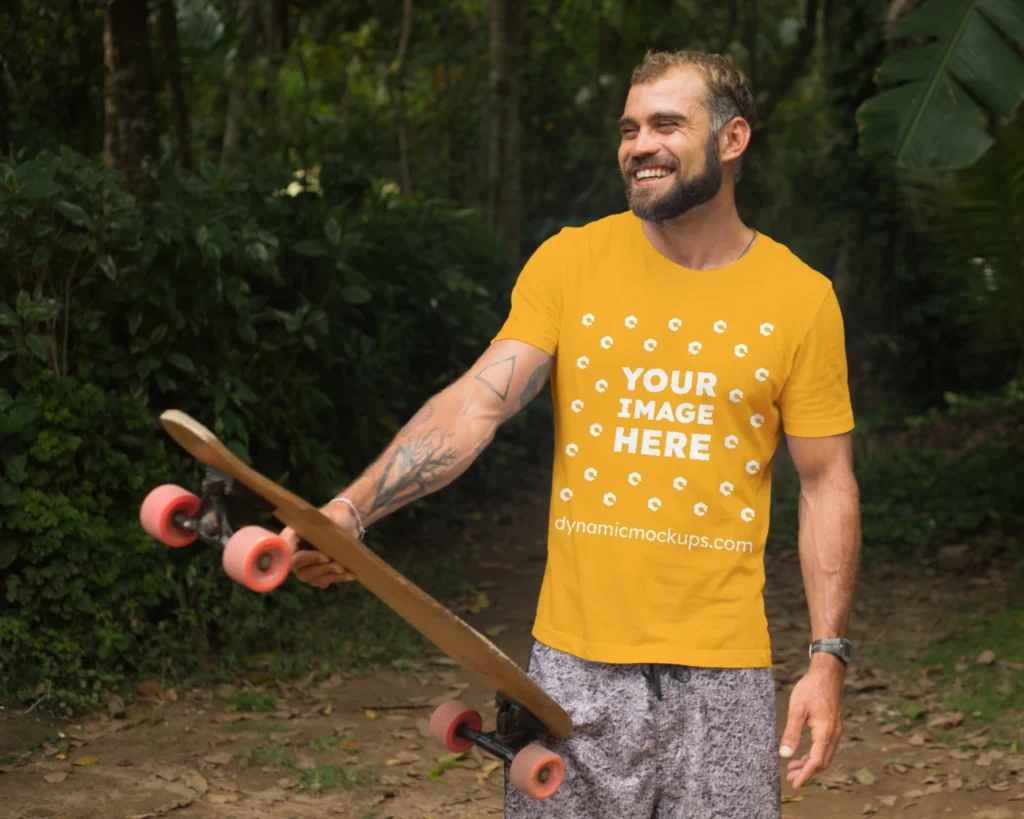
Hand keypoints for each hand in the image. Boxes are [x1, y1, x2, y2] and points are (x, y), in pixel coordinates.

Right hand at [282, 502, 358, 587]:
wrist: (346, 522)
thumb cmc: (331, 517)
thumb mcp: (321, 519)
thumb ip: (311, 529)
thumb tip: (309, 542)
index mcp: (291, 540)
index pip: (289, 557)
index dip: (306, 559)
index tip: (325, 555)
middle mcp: (295, 556)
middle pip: (301, 572)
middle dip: (321, 568)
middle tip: (336, 561)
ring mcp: (306, 567)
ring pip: (312, 579)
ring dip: (329, 574)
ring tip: (343, 567)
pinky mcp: (319, 574)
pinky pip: (323, 582)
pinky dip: (337, 578)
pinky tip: (350, 573)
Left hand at [778, 654, 844, 787]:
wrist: (827, 673)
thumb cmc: (811, 688)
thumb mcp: (796, 709)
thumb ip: (791, 733)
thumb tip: (784, 754)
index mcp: (825, 732)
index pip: (816, 761)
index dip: (805, 774)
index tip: (794, 783)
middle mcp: (834, 734)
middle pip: (822, 762)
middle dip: (807, 772)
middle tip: (790, 777)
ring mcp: (835, 730)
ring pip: (824, 755)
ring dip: (810, 763)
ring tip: (793, 767)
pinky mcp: (833, 725)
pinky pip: (825, 747)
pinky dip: (814, 754)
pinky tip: (803, 753)